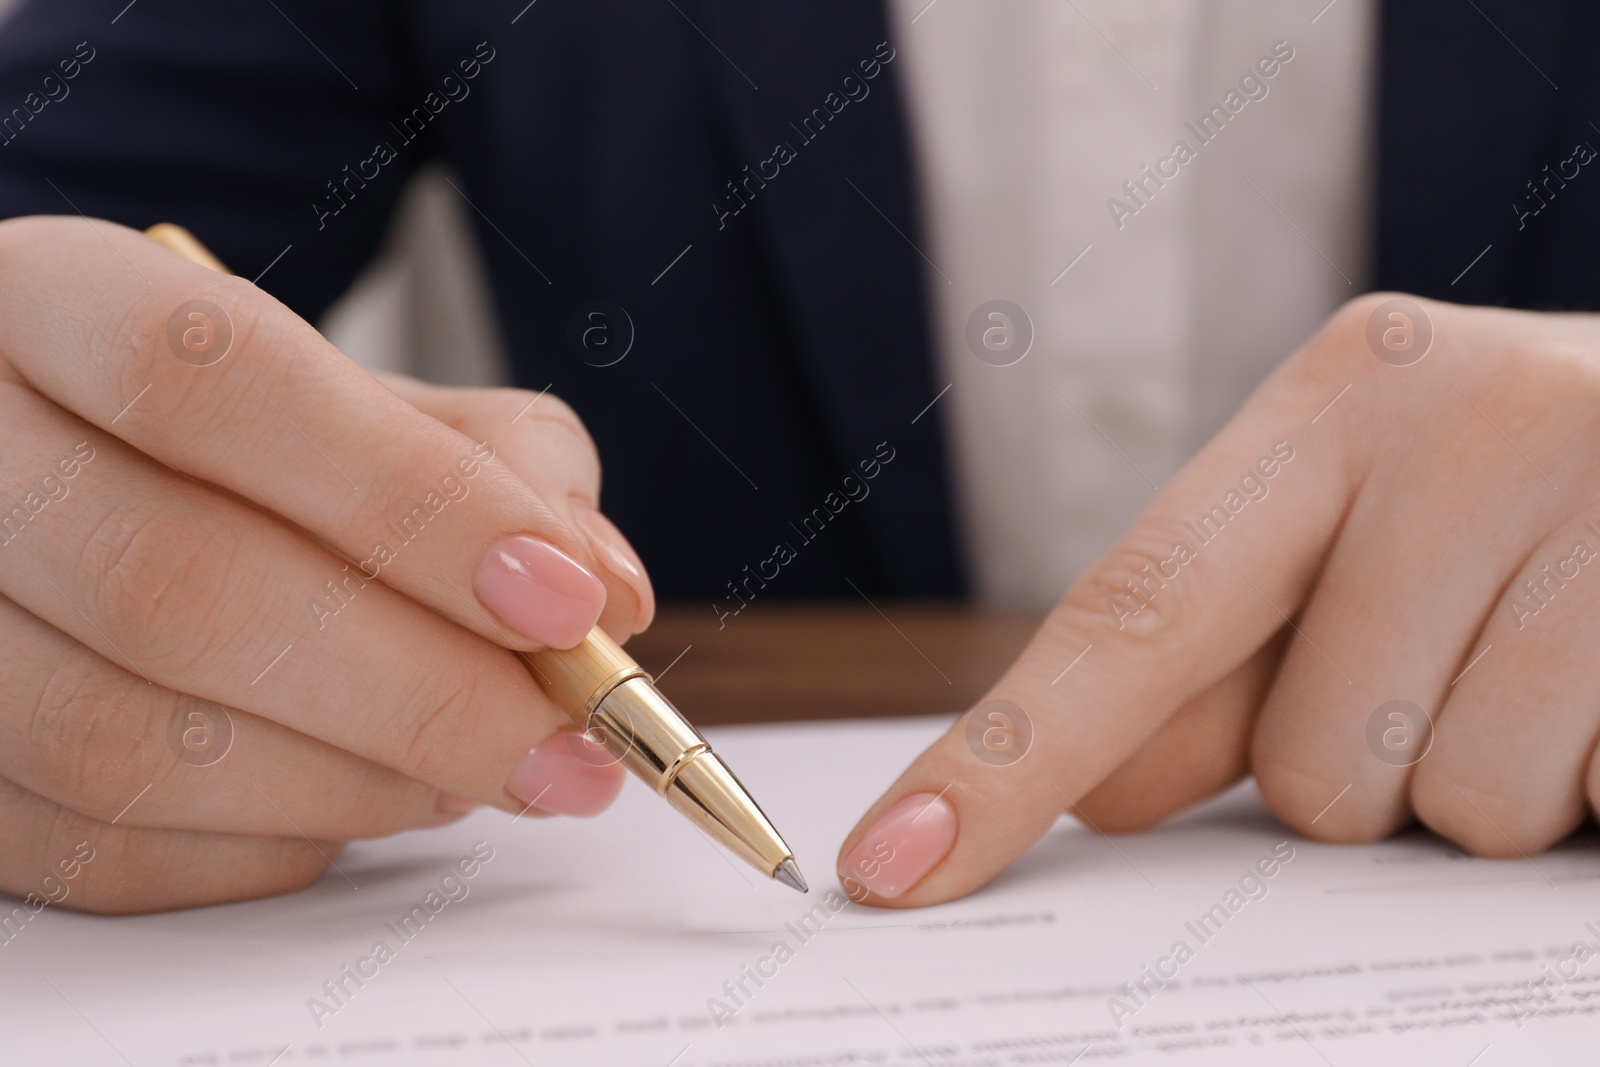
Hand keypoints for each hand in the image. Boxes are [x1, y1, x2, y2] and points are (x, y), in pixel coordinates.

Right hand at [0, 216, 652, 913]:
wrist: (70, 486)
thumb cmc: (240, 444)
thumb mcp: (360, 398)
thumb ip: (498, 461)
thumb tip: (607, 588)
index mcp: (49, 300)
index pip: (211, 380)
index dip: (409, 502)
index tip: (565, 599)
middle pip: (176, 583)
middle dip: (418, 688)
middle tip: (569, 743)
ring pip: (125, 741)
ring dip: (356, 781)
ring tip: (484, 769)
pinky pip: (104, 847)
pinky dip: (276, 843)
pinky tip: (368, 797)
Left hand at [839, 294, 1599, 904]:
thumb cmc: (1527, 505)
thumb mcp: (1363, 543)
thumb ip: (1222, 665)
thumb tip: (1083, 793)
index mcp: (1338, 396)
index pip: (1130, 611)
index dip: (1003, 762)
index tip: (890, 871)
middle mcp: (1469, 416)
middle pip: (1301, 762)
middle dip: (1358, 772)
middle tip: (1452, 666)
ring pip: (1448, 807)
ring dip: (1480, 786)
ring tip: (1549, 670)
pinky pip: (1580, 804)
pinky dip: (1585, 788)